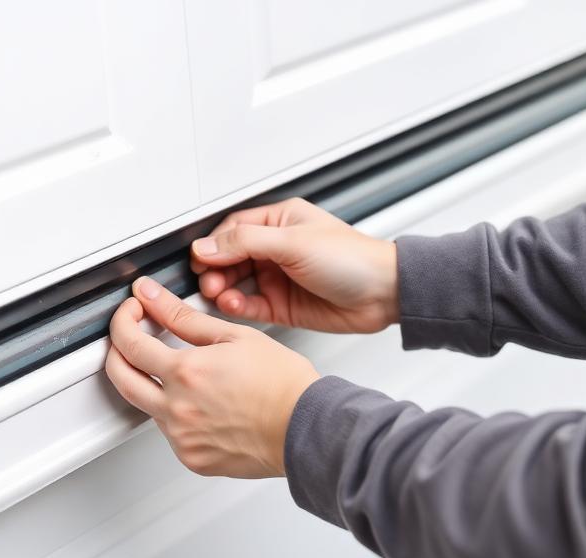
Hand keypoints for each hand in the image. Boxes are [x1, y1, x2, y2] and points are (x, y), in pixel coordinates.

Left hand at [106, 276, 318, 478]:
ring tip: (183, 372)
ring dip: (151, 384)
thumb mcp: (233, 336)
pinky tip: (202, 402)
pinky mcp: (192, 458)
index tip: (132, 313)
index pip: (128, 343)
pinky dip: (176, 412)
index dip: (123, 321)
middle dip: (116, 352)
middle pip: (120, 378)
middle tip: (130, 338)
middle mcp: (177, 409)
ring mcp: (182, 438)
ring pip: (146, 406)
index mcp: (186, 374)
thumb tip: (151, 296)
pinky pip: (169, 431)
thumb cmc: (282, 384)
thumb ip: (184, 316)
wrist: (307, 429)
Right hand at [191, 197, 398, 333]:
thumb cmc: (354, 259)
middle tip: (207, 280)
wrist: (385, 294)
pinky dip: (237, 306)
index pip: (233, 229)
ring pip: (236, 282)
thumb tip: (208, 245)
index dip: (213, 244)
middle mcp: (276, 248)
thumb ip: (246, 242)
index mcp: (280, 223)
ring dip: (223, 288)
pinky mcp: (282, 305)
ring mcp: (278, 277)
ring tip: (219, 293)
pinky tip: (234, 304)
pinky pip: (250, 305)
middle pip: (229, 257)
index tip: (200, 259)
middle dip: (215, 269)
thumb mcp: (294, 242)